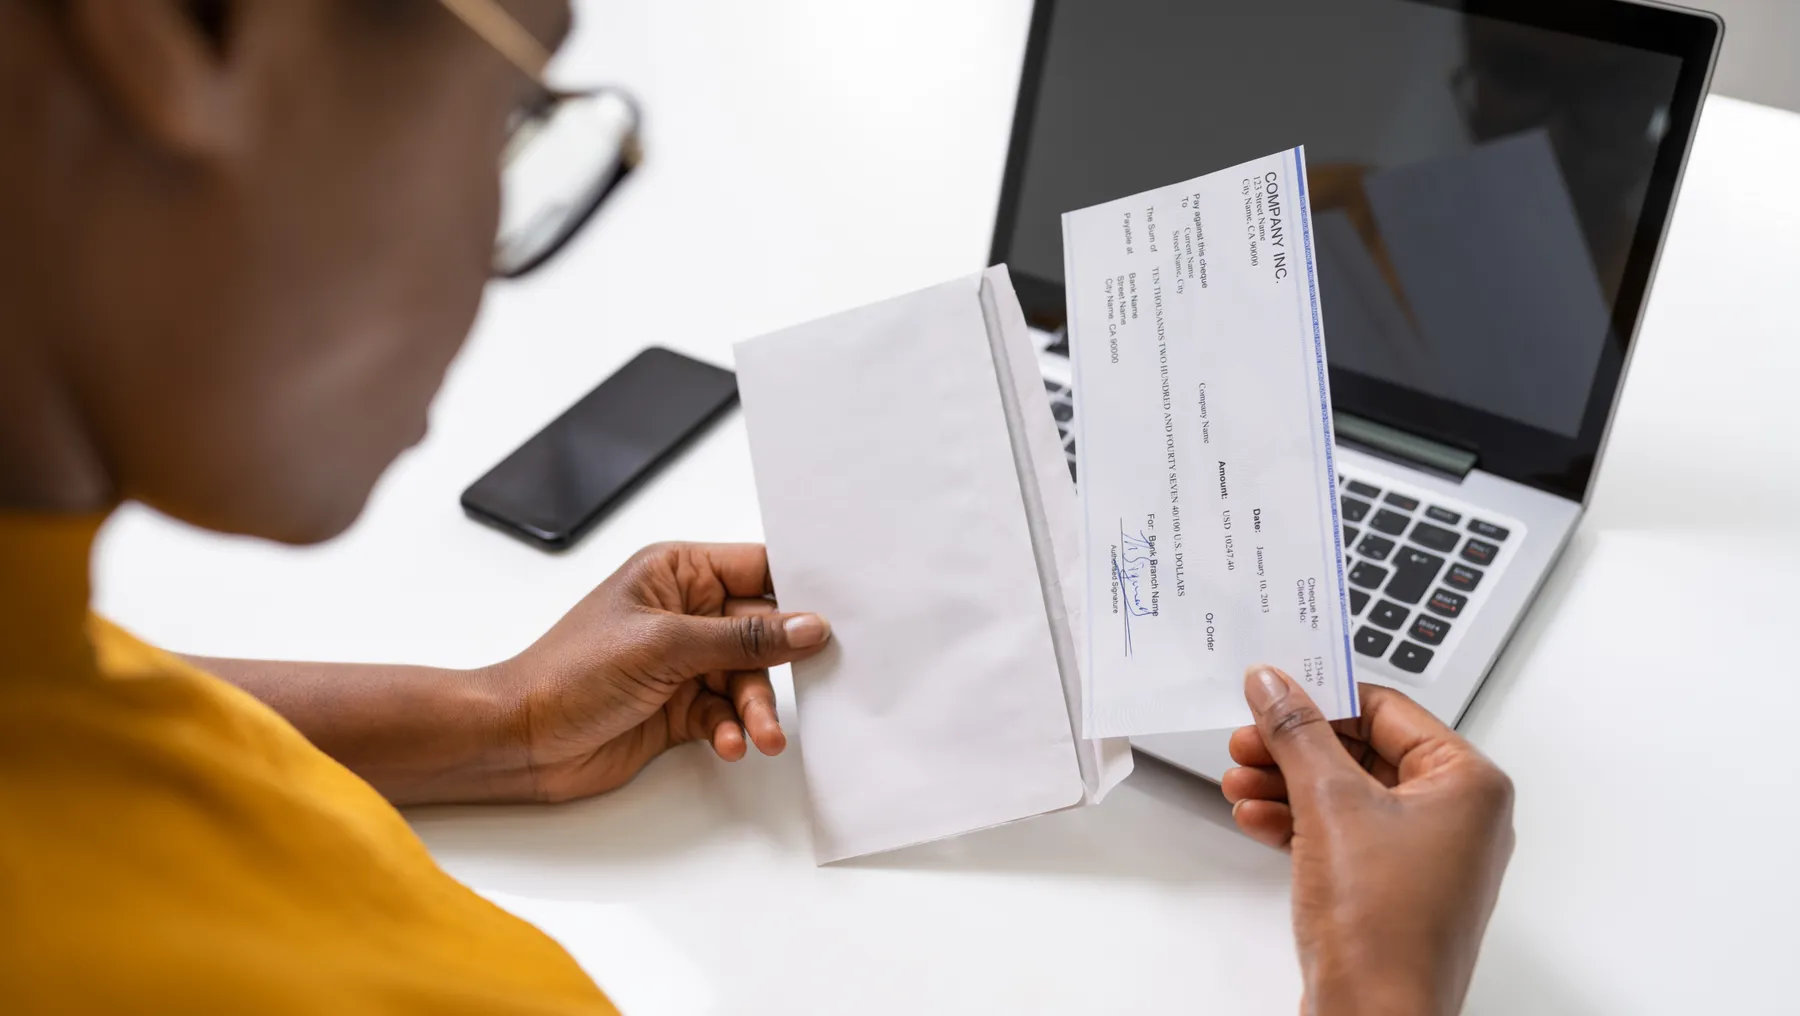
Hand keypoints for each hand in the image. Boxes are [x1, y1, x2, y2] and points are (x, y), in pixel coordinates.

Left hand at [482, 542, 829, 802]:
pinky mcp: (678, 706)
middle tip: (805, 689)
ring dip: (756, 708)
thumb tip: (807, 626)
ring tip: (759, 735)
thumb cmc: (568, 673)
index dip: (799, 590)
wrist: (519, 739)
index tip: (838, 614)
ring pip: (747, 679)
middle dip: (779, 665)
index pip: (757, 569)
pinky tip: (725, 742)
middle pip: (762, 631)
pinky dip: (730, 729)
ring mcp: (681, 662)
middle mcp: (684, 612)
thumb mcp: (665, 646)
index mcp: (676, 572)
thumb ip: (743, 638)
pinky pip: (725, 713)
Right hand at [1223, 668, 1514, 1015]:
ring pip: (1347, 794)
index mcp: (1469, 784)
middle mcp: (1458, 817)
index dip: (1322, 697)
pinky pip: (1344, 834)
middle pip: (1363, 751)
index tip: (1272, 691)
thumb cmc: (1385, 930)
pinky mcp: (1393, 888)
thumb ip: (1297, 732)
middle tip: (1247, 740)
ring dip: (1287, 783)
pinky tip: (1258, 819)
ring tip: (1240, 781)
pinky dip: (1299, 822)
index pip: (1387, 708)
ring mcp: (1427, 856)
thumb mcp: (1329, 804)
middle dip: (1295, 747)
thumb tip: (1275, 685)